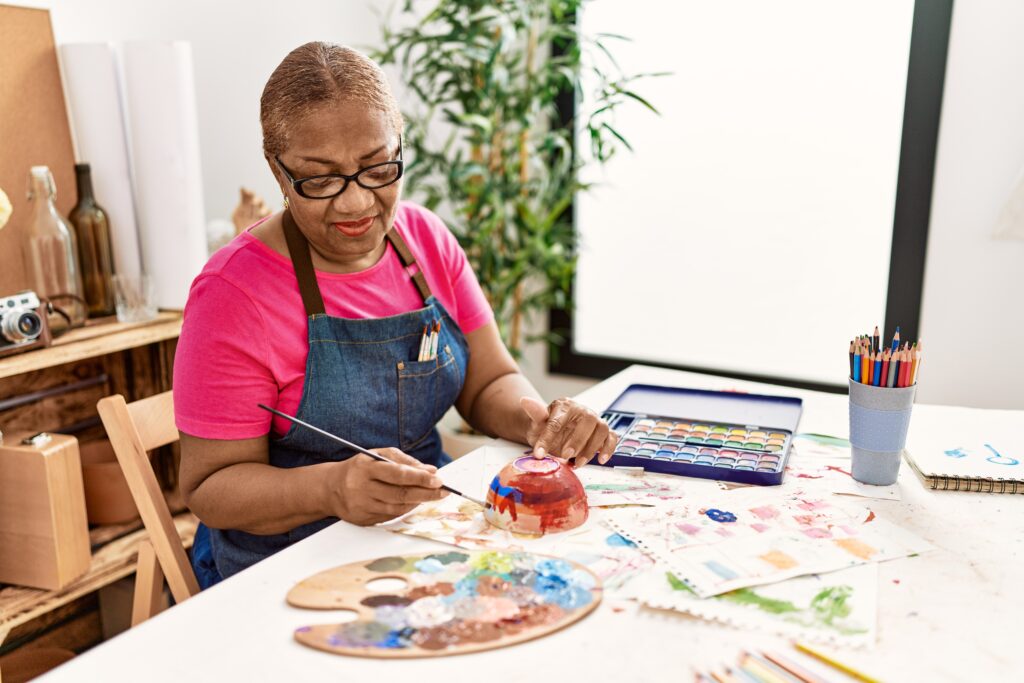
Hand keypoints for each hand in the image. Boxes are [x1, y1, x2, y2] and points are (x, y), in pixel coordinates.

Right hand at [326, 448, 447, 525]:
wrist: (330, 488)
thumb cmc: (360, 468)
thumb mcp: (377, 455)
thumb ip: (403, 460)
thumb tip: (429, 470)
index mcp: (365, 468)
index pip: (397, 474)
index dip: (419, 477)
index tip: (437, 479)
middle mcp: (362, 488)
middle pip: (399, 494)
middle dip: (425, 493)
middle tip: (443, 491)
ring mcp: (362, 506)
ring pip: (397, 507)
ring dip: (418, 502)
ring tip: (432, 496)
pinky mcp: (363, 520)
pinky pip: (390, 516)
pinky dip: (406, 509)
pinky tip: (415, 503)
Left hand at [521, 396, 618, 467]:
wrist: (554, 432)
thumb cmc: (546, 426)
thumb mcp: (537, 422)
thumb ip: (534, 413)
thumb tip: (524, 400)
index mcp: (565, 406)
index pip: (557, 421)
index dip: (547, 438)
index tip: (538, 454)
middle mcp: (583, 410)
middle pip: (587, 421)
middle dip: (577, 440)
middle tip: (565, 455)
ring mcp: (595, 420)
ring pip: (602, 429)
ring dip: (592, 448)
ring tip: (578, 463)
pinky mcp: (603, 432)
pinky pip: (612, 438)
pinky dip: (609, 448)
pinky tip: (601, 460)